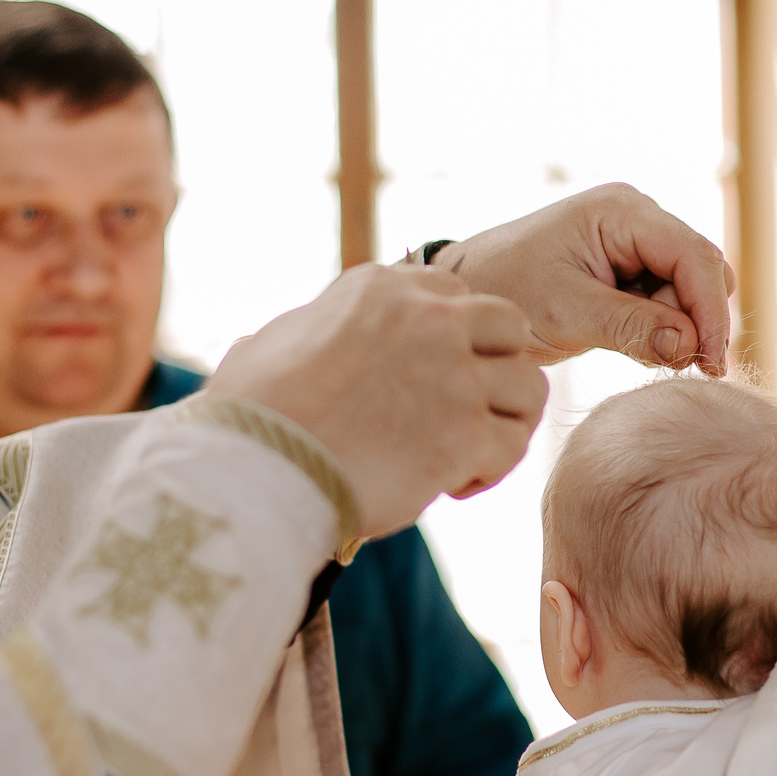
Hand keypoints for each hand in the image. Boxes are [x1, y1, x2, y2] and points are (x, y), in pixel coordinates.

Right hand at [209, 264, 547, 535]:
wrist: (250, 471)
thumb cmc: (249, 417)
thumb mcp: (271, 345)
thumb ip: (308, 331)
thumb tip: (292, 340)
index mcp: (381, 288)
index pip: (453, 294)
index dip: (451, 340)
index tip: (428, 378)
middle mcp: (427, 318)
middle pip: (509, 327)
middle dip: (496, 368)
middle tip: (467, 412)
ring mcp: (453, 373)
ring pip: (528, 387)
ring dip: (502, 423)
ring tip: (463, 455)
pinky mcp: (467, 433)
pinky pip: (513, 446)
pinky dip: (490, 471)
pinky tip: (450, 487)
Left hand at [438, 183, 735, 374]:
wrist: (471, 289)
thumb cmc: (506, 288)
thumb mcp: (566, 312)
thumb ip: (631, 327)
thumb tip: (689, 347)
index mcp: (621, 211)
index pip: (694, 256)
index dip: (711, 312)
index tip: (710, 363)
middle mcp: (637, 217)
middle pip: (701, 270)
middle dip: (696, 321)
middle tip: (676, 365)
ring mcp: (636, 242)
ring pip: (690, 289)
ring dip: (678, 327)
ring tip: (639, 351)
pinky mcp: (631, 269)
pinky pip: (669, 301)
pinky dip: (663, 329)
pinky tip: (637, 346)